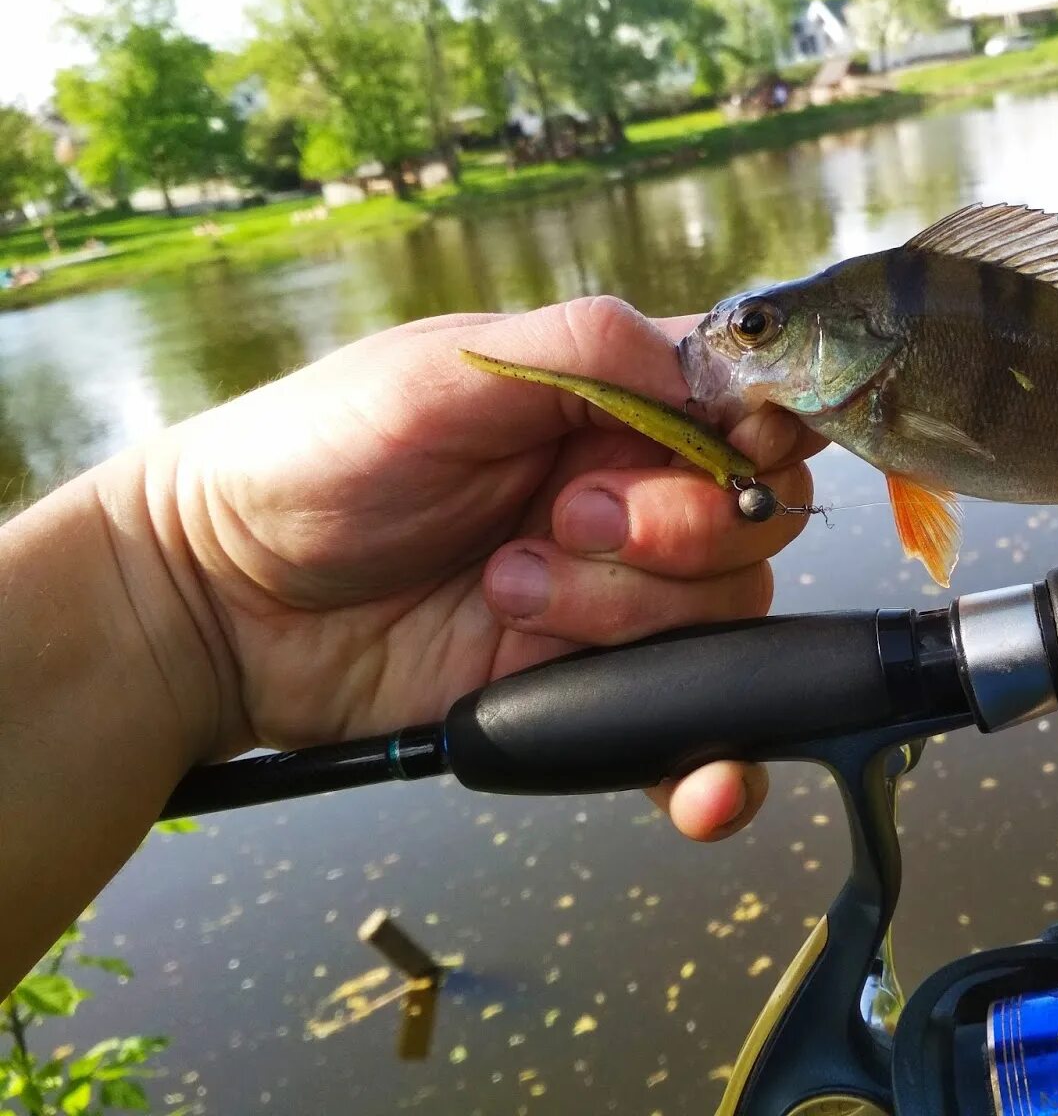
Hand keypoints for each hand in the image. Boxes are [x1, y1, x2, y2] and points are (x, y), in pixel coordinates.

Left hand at [157, 296, 820, 839]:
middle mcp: (626, 498)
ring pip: (722, 619)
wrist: (222, 602)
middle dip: (675, 530)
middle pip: (753, 523)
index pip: (747, 414)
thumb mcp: (447, 367)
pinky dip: (711, 764)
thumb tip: (719, 372)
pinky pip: (682, 733)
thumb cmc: (315, 456)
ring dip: (625, 614)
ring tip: (509, 589)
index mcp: (609, 404)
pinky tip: (703, 785)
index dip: (757, 438)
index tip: (720, 454)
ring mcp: (608, 599)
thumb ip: (588, 350)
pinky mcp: (578, 686)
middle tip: (561, 521)